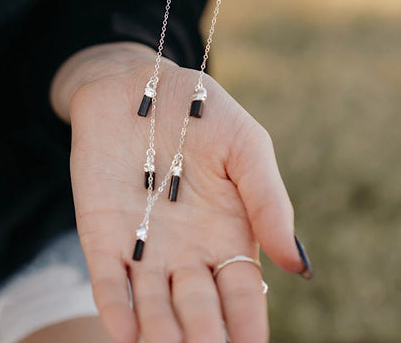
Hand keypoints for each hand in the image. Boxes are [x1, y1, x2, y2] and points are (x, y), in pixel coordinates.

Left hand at [55, 43, 306, 342]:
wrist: (136, 83)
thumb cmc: (201, 112)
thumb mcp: (247, 148)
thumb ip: (270, 203)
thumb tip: (301, 268)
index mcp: (228, 237)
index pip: (241, 296)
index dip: (247, 325)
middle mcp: (185, 253)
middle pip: (198, 310)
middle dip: (204, 335)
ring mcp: (141, 247)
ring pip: (152, 305)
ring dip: (159, 332)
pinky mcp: (100, 234)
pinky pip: (108, 280)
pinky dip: (115, 307)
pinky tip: (124, 333)